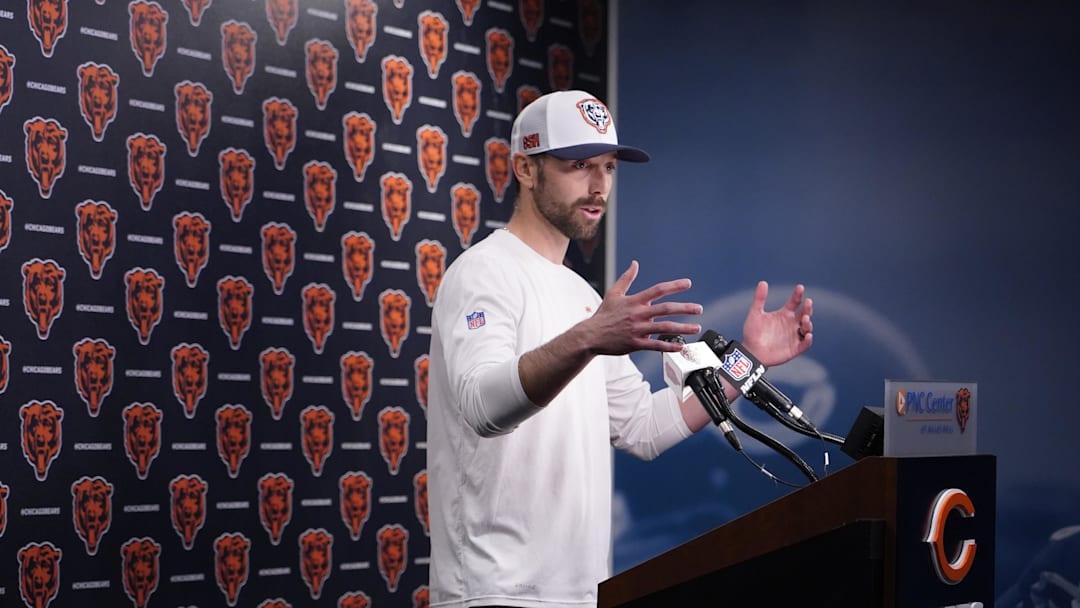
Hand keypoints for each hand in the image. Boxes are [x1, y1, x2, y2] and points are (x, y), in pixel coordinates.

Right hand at [580, 261, 701, 355]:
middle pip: (666, 309)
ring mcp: (638, 330)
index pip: (658, 290)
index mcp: (634, 301)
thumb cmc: (604, 315)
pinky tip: (680, 346)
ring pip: (665, 328)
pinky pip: (656, 345)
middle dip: (685, 308)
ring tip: (696, 328)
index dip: (674, 286)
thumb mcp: (614, 293)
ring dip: (683, 328)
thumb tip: (634, 264)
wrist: (591, 335)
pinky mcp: (636, 344)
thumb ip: (626, 278)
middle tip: (699, 309)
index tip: (687, 284)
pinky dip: (669, 346)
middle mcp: (638, 314)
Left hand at [741, 281, 812, 365]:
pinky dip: (808, 340)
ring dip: (808, 323)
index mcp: (784, 314)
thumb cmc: (752, 333)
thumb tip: (763, 282)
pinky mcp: (794, 348)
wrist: (750, 352)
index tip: (800, 287)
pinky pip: (805, 344)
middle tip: (808, 302)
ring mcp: (794, 336)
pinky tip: (808, 335)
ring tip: (804, 318)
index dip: (798, 295)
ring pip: (807, 328)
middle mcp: (791, 324)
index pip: (795, 302)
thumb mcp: (755, 314)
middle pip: (804, 313)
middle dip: (807, 308)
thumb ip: (759, 299)